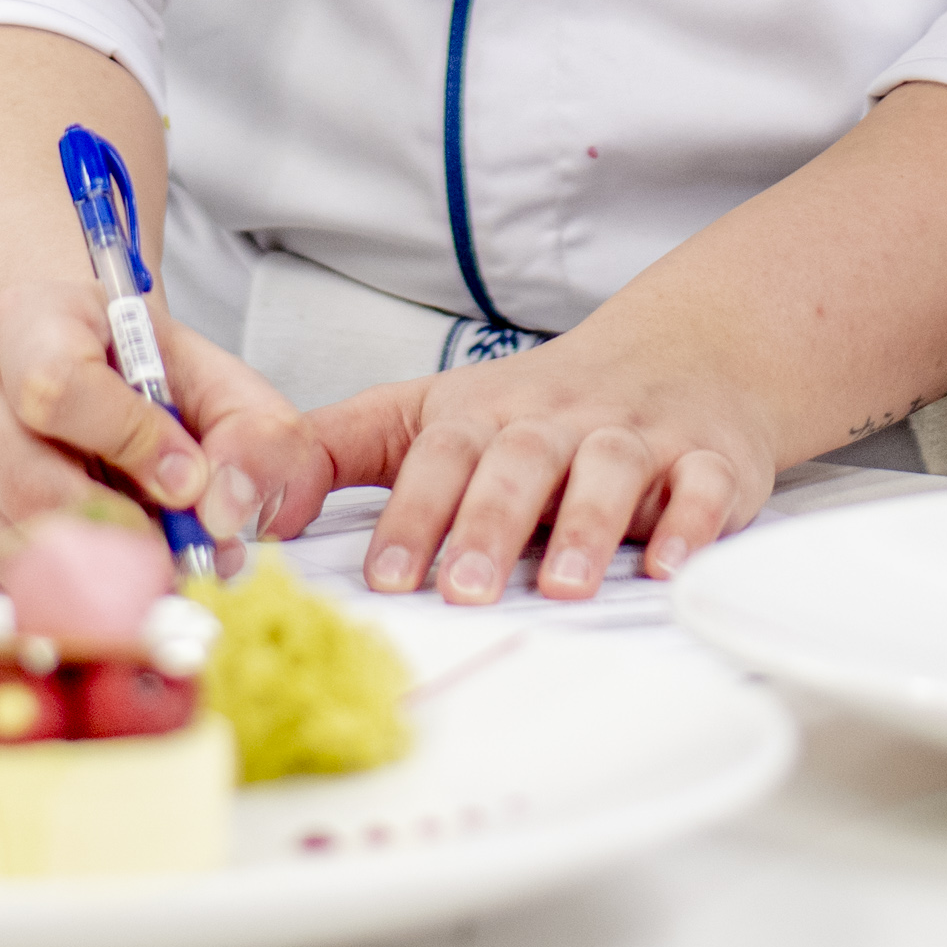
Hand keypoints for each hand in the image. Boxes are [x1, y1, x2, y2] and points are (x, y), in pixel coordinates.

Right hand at [0, 279, 327, 580]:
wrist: (70, 361)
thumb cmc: (136, 370)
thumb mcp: (214, 378)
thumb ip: (253, 434)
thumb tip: (226, 505)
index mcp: (32, 317)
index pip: (61, 385)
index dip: (130, 442)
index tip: (187, 478)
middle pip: (26, 478)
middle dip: (117, 528)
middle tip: (178, 548)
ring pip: (10, 535)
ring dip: (93, 563)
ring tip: (152, 556)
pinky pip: (1, 565)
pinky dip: (64, 578)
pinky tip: (108, 560)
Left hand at [309, 319, 777, 605]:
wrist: (678, 354)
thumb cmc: (532, 411)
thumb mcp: (422, 416)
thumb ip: (327, 454)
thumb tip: (237, 504)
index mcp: (480, 414)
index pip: (435, 453)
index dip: (410, 512)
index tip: (385, 576)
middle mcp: (554, 420)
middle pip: (517, 460)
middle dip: (486, 524)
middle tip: (459, 591)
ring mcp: (634, 436)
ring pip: (609, 467)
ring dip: (584, 524)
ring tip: (558, 587)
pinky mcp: (708, 459)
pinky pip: (704, 486)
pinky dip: (689, 524)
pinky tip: (665, 566)